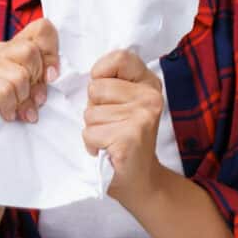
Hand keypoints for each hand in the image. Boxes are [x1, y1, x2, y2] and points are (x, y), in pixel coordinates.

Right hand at [0, 18, 59, 122]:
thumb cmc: (23, 107)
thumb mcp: (42, 87)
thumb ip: (48, 72)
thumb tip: (50, 75)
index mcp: (18, 44)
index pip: (42, 28)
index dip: (51, 53)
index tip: (51, 77)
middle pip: (29, 51)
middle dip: (37, 81)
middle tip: (35, 99)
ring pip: (18, 75)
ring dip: (24, 99)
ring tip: (22, 110)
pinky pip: (4, 90)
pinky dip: (10, 107)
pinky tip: (8, 114)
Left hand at [82, 49, 166, 203]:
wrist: (140, 180)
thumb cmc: (124, 139)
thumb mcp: (124, 103)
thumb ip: (111, 83)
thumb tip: (86, 76)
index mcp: (149, 83)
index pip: (120, 57)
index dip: (101, 73)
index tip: (106, 95)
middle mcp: (150, 97)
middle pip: (95, 88)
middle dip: (94, 108)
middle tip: (111, 124)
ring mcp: (142, 117)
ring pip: (89, 113)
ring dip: (93, 129)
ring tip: (110, 138)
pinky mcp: (129, 138)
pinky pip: (89, 133)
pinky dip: (91, 145)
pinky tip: (108, 150)